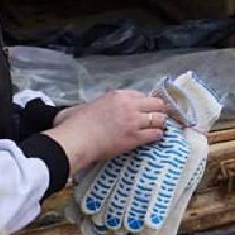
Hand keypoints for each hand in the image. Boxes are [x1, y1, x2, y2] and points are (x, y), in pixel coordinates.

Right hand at [45, 89, 167, 172]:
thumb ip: (96, 102)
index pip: (142, 95)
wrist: (76, 140)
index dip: (144, 103)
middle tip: (156, 118)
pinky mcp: (136, 137)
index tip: (144, 109)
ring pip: (160, 119)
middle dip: (158, 111)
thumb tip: (95, 104)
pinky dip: (157, 136)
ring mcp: (134, 121)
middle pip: (157, 104)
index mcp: (118, 95)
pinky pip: (156, 134)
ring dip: (160, 123)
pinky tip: (154, 138)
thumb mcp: (86, 104)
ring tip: (157, 128)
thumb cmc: (75, 124)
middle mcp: (130, 105)